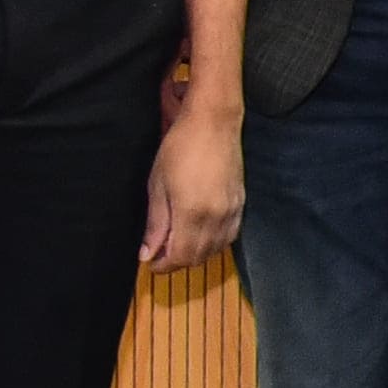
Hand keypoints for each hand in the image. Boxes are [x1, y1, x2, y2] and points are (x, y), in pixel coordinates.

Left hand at [141, 73, 244, 271]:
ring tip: (177, 243)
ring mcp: (232, 211)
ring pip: (215, 250)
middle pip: (198, 257)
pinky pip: (229, 236)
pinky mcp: (240, 203)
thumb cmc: (181, 146)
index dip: (162, 265)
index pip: (179, 257)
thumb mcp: (157, 185)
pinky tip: (201, 234)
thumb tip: (148, 252)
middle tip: (159, 253)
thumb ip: (156, 223)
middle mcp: (217, 217)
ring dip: (196, 253)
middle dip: (177, 261)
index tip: (149, 261)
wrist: (213, 122)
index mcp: (193, 213)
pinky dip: (214, 243)